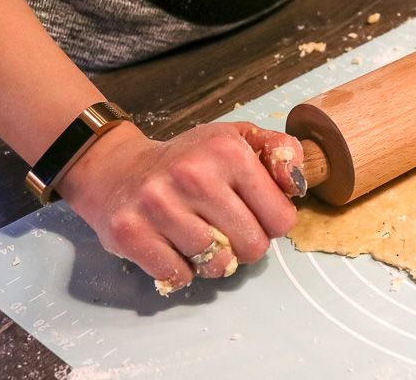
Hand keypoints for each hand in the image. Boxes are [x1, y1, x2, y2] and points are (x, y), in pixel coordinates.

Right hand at [56, 121, 304, 294]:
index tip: (253, 212)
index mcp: (228, 151)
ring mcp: (159, 205)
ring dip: (214, 260)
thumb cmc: (189, 159)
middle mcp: (194, 175)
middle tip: (226, 228)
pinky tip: (173, 245)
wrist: (117, 169)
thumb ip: (280, 152)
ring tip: (200, 236)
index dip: (272, 222)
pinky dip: (182, 270)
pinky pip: (179, 276)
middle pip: (253, 247)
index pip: (282, 219)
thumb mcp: (238, 139)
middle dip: (245, 244)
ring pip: (218, 266)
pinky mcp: (131, 233)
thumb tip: (298, 183)